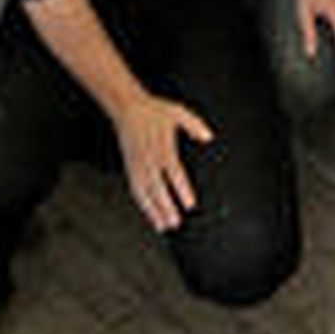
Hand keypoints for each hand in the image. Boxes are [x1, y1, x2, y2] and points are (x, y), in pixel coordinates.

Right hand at [113, 89, 212, 231]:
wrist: (127, 108)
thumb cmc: (153, 110)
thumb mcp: (177, 112)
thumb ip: (194, 125)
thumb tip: (208, 137)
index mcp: (162, 146)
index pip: (173, 171)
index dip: (181, 188)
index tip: (189, 203)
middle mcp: (148, 158)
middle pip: (157, 187)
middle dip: (166, 206)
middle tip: (176, 222)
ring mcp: (137, 164)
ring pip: (145, 192)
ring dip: (153, 211)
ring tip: (164, 226)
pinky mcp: (130, 168)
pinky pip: (135, 189)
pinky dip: (142, 205)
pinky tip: (150, 215)